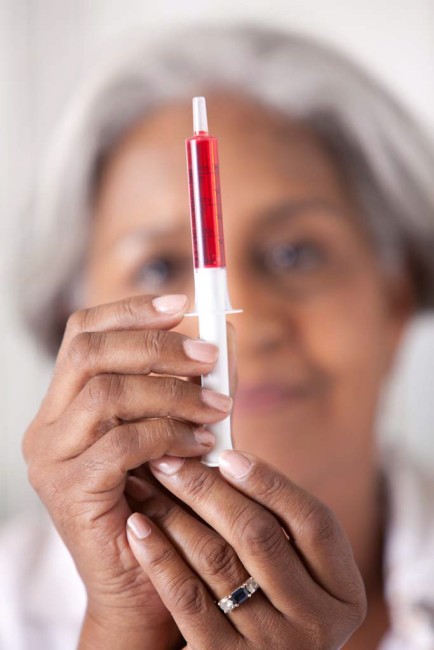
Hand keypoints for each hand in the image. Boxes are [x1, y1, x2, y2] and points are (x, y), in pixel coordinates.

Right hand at [22, 294, 232, 647]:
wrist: (145, 586)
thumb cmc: (165, 504)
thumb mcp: (176, 430)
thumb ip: (191, 385)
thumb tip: (221, 334)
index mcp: (66, 404)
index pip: (84, 334)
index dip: (131, 311)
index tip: (181, 304)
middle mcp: (48, 426)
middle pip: (89, 352)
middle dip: (156, 347)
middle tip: (208, 357)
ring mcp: (51, 459)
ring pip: (106, 394)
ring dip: (172, 394)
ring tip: (217, 407)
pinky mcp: (69, 492)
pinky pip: (123, 443)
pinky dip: (170, 435)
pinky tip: (201, 445)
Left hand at [126, 451, 366, 649]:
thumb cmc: (274, 608)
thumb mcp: (298, 576)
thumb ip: (281, 528)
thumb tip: (230, 461)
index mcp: (344, 594)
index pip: (315, 521)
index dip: (271, 483)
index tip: (227, 454)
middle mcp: (317, 624)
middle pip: (259, 535)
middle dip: (208, 489)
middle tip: (170, 459)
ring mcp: (273, 647)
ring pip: (218, 560)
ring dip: (176, 513)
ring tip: (149, 484)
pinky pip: (186, 597)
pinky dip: (160, 556)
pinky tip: (139, 527)